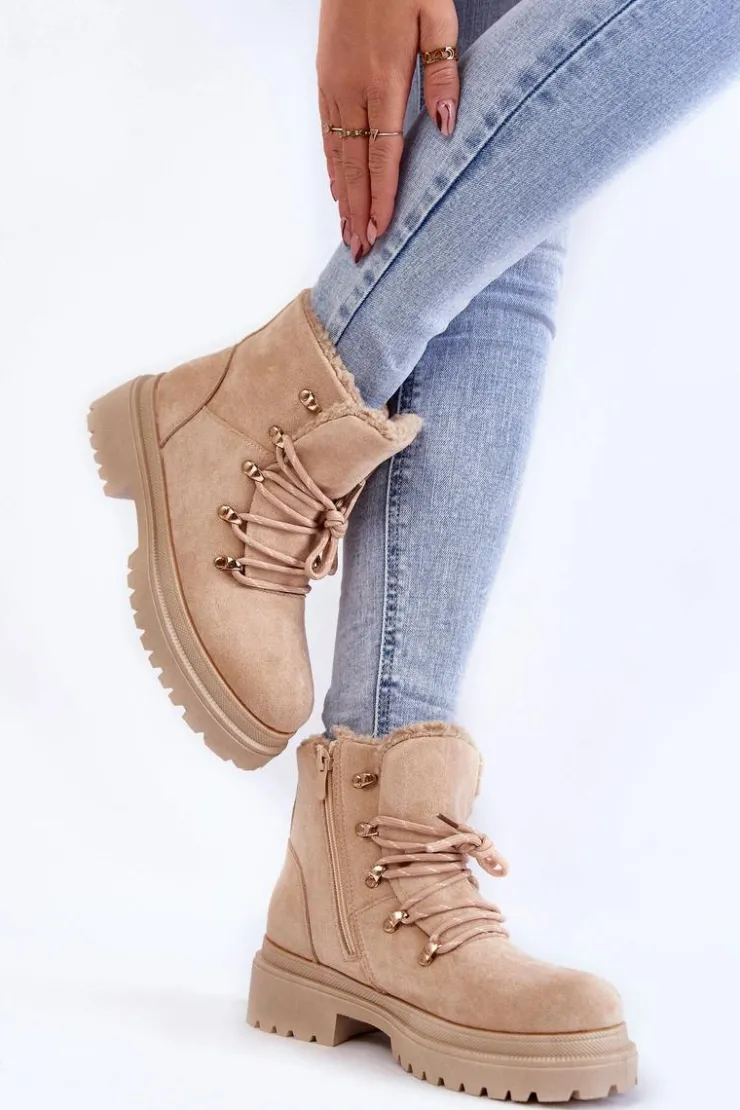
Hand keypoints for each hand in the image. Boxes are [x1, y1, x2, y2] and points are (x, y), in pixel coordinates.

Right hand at [318, 0, 458, 260]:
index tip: (380, 232)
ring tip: (346, 233)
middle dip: (357, 212)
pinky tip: (336, 188)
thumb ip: (443, 72)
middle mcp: (352, 89)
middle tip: (359, 253)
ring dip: (342, 197)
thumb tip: (447, 126)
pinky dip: (331, 166)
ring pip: (336, 153)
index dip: (380, 197)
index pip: (382, 154)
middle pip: (354, 165)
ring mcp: (333, 85)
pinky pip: (326, 132)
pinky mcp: (325, 78)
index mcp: (383, 79)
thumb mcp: (437, 16)